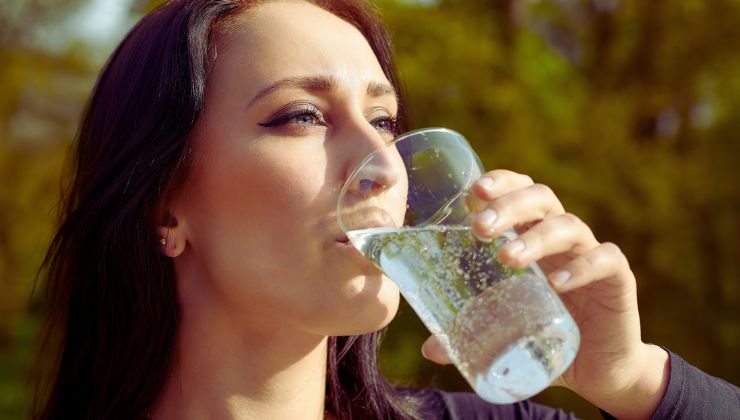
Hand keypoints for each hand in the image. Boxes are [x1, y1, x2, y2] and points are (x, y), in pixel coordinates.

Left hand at [420, 170, 668, 418]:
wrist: (598, 369)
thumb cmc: (544, 336)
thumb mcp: (503, 331)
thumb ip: (469, 333)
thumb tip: (430, 349)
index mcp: (531, 236)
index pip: (517, 191)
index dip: (498, 184)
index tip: (470, 194)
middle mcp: (560, 238)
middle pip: (539, 198)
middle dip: (508, 205)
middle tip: (479, 228)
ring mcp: (590, 255)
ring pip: (568, 226)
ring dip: (535, 237)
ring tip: (506, 258)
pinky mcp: (617, 280)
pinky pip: (606, 260)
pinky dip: (582, 267)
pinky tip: (557, 283)